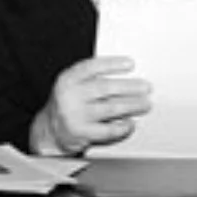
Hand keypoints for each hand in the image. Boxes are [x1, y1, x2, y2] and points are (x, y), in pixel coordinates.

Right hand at [31, 55, 151, 155]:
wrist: (51, 131)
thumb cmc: (69, 105)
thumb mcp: (73, 86)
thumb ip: (92, 79)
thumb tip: (126, 76)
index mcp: (67, 80)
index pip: (90, 67)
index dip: (111, 64)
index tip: (130, 64)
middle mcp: (69, 96)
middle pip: (105, 88)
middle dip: (129, 87)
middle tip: (146, 87)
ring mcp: (75, 115)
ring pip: (111, 108)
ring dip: (132, 105)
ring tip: (145, 104)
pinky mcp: (82, 133)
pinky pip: (109, 129)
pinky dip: (123, 126)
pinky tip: (130, 123)